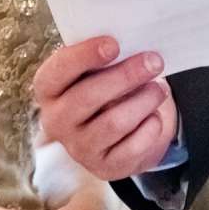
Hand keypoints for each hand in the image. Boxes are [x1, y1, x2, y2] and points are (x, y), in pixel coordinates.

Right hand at [32, 36, 178, 179]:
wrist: (118, 132)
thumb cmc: (106, 87)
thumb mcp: (98, 70)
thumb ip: (104, 57)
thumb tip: (132, 42)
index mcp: (49, 89)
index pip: (58, 71)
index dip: (84, 56)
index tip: (114, 44)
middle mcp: (56, 121)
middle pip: (88, 96)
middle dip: (125, 76)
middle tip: (154, 61)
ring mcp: (78, 148)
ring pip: (114, 123)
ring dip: (143, 101)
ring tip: (159, 89)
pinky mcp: (104, 167)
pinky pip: (131, 147)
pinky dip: (149, 128)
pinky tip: (154, 116)